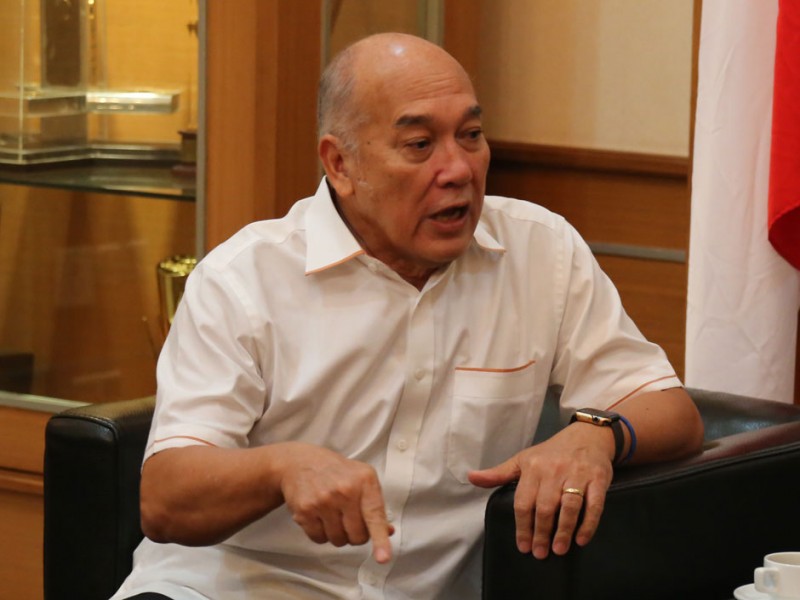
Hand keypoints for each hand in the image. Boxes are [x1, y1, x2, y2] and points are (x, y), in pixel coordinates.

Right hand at [278, 443, 393, 562]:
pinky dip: (321, 533)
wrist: (301, 462)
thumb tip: (388, 532)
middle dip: (355, 534)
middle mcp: (345, 490)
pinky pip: (319, 539)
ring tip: (333, 514)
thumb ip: (376, 506)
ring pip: (338, 540)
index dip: (380, 539)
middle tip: (349, 518)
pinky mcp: (305, 510)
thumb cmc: (337, 473)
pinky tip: (319, 516)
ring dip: (338, 535)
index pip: (375, 515)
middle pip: (357, 536)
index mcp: (364, 480)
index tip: (383, 557)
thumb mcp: (362, 479)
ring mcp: (323, 500)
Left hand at [468, 424, 613, 558]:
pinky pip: (594, 504)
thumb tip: (471, 478)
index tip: (523, 546)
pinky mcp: (598, 479)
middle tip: (540, 553)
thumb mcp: (523, 459)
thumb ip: (499, 473)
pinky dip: (588, 523)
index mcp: (533, 467)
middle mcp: (554, 470)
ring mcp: (577, 474)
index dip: (522, 526)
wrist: (587, 436)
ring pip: (569, 506)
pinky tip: (581, 539)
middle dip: (541, 532)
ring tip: (558, 550)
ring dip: (563, 531)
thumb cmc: (551, 453)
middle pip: (545, 506)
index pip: (524, 501)